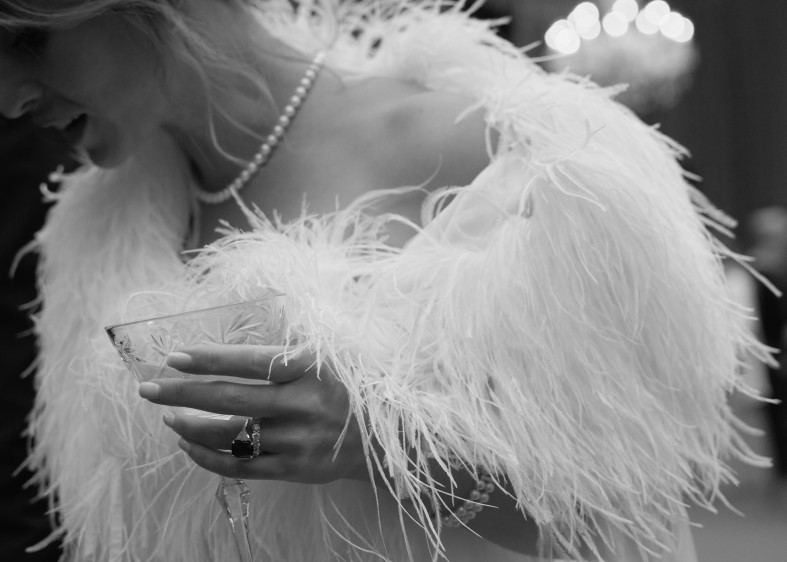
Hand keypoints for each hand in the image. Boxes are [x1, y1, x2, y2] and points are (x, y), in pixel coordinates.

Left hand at [137, 344, 368, 483]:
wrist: (379, 437)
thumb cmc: (342, 388)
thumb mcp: (324, 358)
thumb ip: (283, 353)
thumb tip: (226, 347)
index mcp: (310, 368)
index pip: (252, 361)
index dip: (211, 358)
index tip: (176, 356)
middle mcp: (304, 404)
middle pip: (231, 398)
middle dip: (183, 392)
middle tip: (149, 388)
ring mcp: (298, 440)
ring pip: (230, 436)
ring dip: (191, 427)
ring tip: (169, 417)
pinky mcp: (294, 469)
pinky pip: (240, 467)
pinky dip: (207, 458)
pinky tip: (189, 446)